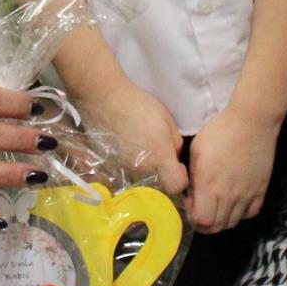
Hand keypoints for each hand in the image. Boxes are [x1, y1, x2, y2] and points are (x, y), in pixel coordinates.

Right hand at [80, 80, 188, 196]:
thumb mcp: (167, 120)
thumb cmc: (139, 105)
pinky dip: (129, 165)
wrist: (105, 100)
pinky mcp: (110, 167)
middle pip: (158, 185)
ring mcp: (124, 170)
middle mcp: (142, 170)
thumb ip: (176, 143)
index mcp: (159, 158)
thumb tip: (174, 156)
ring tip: (141, 149)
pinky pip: (125, 173)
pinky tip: (127, 148)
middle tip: (158, 153)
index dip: (181, 177)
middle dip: (162, 173)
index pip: (176, 185)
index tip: (177, 164)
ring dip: (145, 169)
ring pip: (141, 180)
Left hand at [186, 105, 279, 233]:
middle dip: (204, 222)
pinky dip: (240, 213)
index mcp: (210, 186)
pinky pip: (249, 213)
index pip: (201, 221)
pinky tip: (234, 200)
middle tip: (200, 206)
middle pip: (216, 227)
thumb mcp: (196, 151)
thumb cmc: (220, 131)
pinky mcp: (261, 190)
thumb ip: (191, 177)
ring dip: (221, 218)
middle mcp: (229, 196)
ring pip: (232, 223)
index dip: (192, 217)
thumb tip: (190, 192)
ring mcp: (247, 195)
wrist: (252, 121)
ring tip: (216, 203)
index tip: (190, 202)